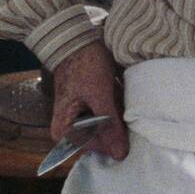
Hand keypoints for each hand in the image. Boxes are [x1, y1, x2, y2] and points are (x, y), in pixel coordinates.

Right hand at [49, 38, 127, 162]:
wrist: (77, 38)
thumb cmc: (83, 66)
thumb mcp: (98, 96)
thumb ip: (109, 125)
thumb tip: (119, 154)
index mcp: (65, 130)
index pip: (97, 147)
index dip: (115, 140)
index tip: (130, 128)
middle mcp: (71, 128)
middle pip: (101, 139)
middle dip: (118, 127)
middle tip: (129, 110)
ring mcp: (81, 117)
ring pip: (107, 127)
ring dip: (120, 116)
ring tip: (123, 97)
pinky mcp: (91, 107)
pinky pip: (108, 115)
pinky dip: (117, 107)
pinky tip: (122, 95)